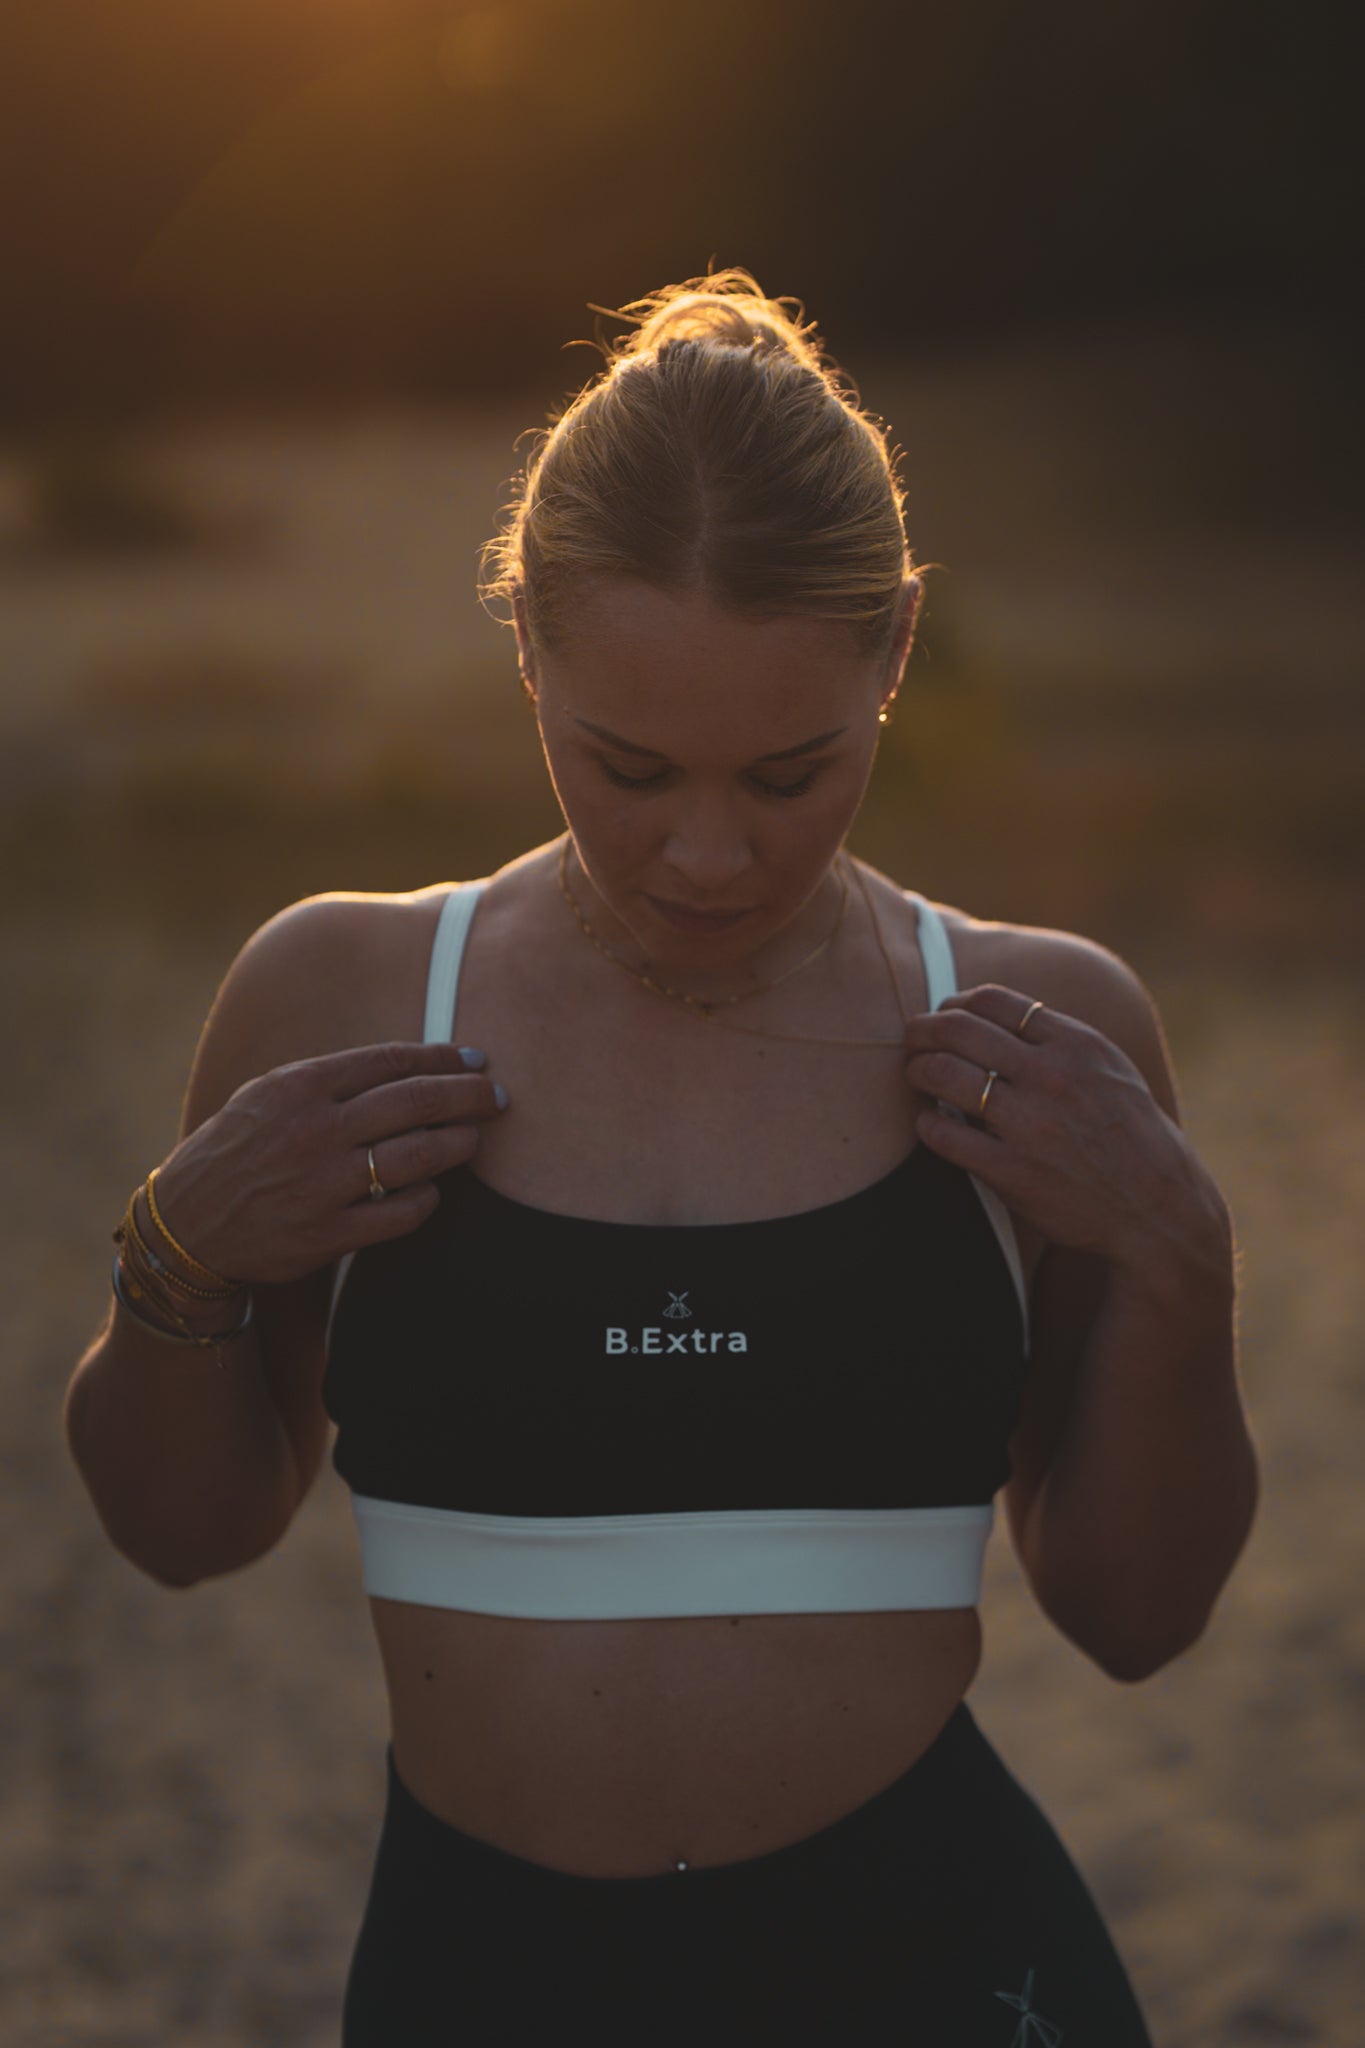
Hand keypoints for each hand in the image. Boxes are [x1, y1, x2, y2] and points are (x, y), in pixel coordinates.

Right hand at [147, 1042, 505, 1286]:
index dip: (440, 1057)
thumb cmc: (233, 1152)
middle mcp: (315, 1130)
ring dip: (459, 1143)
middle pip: (415, 1101)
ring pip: (419, 1155)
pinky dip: (427, 1198)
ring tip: (475, 1137)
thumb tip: (402, 1066)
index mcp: (298, 1087)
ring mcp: (325, 1184)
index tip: (471, 1059)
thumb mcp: (265, 1096)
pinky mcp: (331, 1233)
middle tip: (496, 1095)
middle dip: (467, 1094)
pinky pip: (402, 1212)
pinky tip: (432, 1189)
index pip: (389, 1061)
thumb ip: (326, 1079)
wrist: (187, 1227)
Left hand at [902, 984, 1204, 1266]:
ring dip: (917, 1069)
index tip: (943, 1016)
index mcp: (1075, 1044)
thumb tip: (996, 1016)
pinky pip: (945, 1135)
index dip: (955, 1004)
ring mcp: (1029, 1124)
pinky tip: (929, 1122)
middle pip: (958, 1029)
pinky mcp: (1011, 1171)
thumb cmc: (1131, 1134)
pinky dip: (926, 1123)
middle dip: (922, 1029)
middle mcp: (1050, 1076)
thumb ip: (1059, 1039)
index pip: (993, 1001)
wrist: (1157, 1207)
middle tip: (911, 1040)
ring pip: (943, 1074)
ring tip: (915, 1075)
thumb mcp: (1110, 1069)